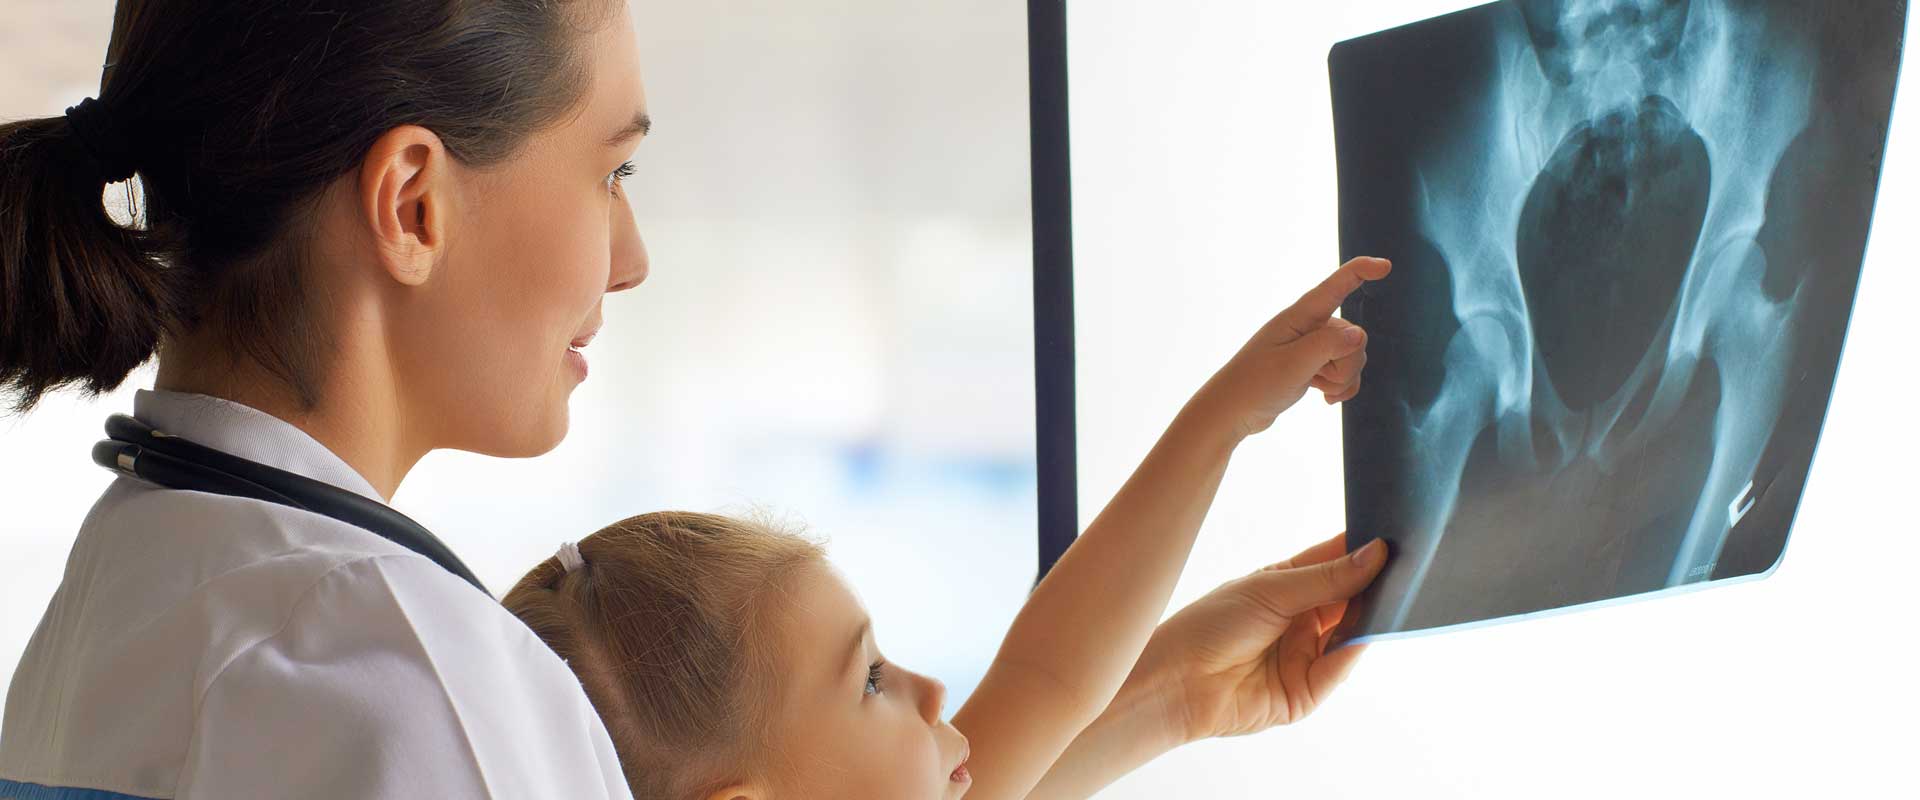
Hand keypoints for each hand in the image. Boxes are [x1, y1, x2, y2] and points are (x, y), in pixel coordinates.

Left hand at [1128, 532, 1386, 744]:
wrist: (1177, 680)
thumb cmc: (1211, 624)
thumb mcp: (1273, 589)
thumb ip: (1327, 577)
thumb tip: (1377, 552)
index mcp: (1288, 586)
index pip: (1336, 562)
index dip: (1364, 550)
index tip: (1395, 535)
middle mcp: (1301, 620)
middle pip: (1351, 599)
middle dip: (1377, 584)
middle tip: (1408, 564)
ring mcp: (1306, 656)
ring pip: (1352, 634)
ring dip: (1373, 616)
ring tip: (1398, 592)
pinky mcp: (1307, 692)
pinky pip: (1340, 668)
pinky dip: (1355, 650)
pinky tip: (1369, 630)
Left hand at [1190, 257, 1391, 439]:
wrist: (1232, 412)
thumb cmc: (1255, 384)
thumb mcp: (1293, 364)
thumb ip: (1328, 346)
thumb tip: (1360, 335)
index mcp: (1299, 317)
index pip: (1336, 286)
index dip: (1361, 272)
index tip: (1385, 266)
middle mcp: (1306, 327)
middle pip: (1352, 336)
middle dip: (1347, 362)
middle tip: (1320, 376)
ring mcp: (1309, 348)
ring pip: (1351, 357)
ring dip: (1343, 378)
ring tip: (1318, 387)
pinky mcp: (1310, 367)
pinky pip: (1343, 373)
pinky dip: (1340, 386)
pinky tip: (1325, 399)